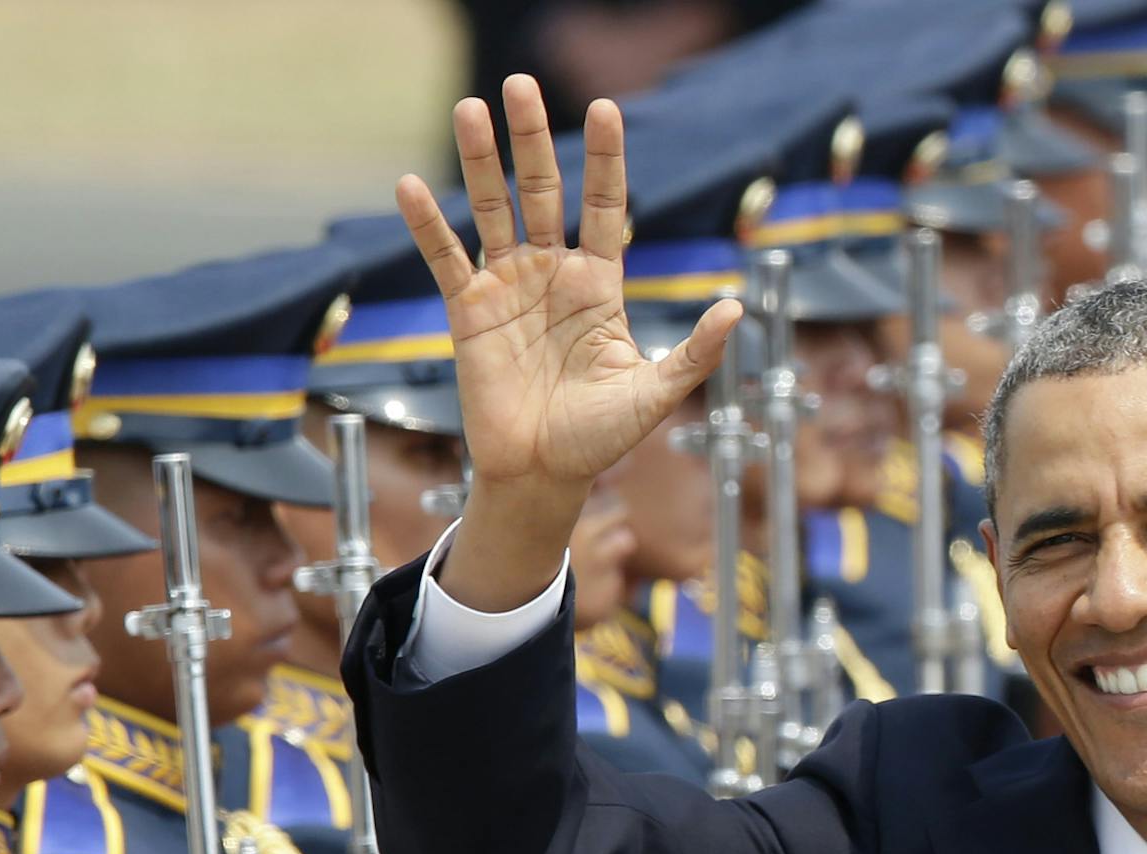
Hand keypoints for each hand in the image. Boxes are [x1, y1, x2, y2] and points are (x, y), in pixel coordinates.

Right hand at [395, 76, 741, 611]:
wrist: (541, 476)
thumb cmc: (599, 440)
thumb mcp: (654, 393)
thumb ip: (694, 352)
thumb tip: (735, 309)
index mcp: (599, 284)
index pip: (602, 206)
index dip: (604, 159)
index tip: (606, 109)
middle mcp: (552, 274)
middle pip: (543, 190)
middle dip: (533, 139)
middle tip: (522, 85)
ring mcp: (509, 288)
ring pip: (493, 210)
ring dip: (482, 161)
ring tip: (471, 108)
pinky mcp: (469, 313)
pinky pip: (447, 259)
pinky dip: (429, 225)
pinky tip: (411, 185)